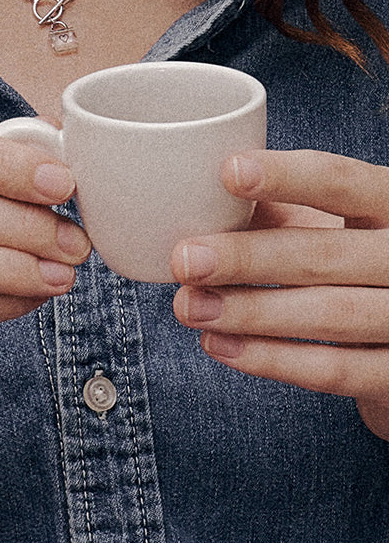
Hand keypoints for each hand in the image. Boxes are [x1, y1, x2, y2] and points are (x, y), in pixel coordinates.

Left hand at [171, 149, 388, 439]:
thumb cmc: (357, 267)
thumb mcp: (332, 228)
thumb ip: (279, 214)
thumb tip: (203, 200)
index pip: (345, 183)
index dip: (289, 177)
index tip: (229, 172)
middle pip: (327, 255)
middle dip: (248, 258)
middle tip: (185, 260)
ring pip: (329, 314)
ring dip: (250, 312)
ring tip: (189, 306)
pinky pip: (333, 370)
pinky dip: (272, 359)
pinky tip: (219, 344)